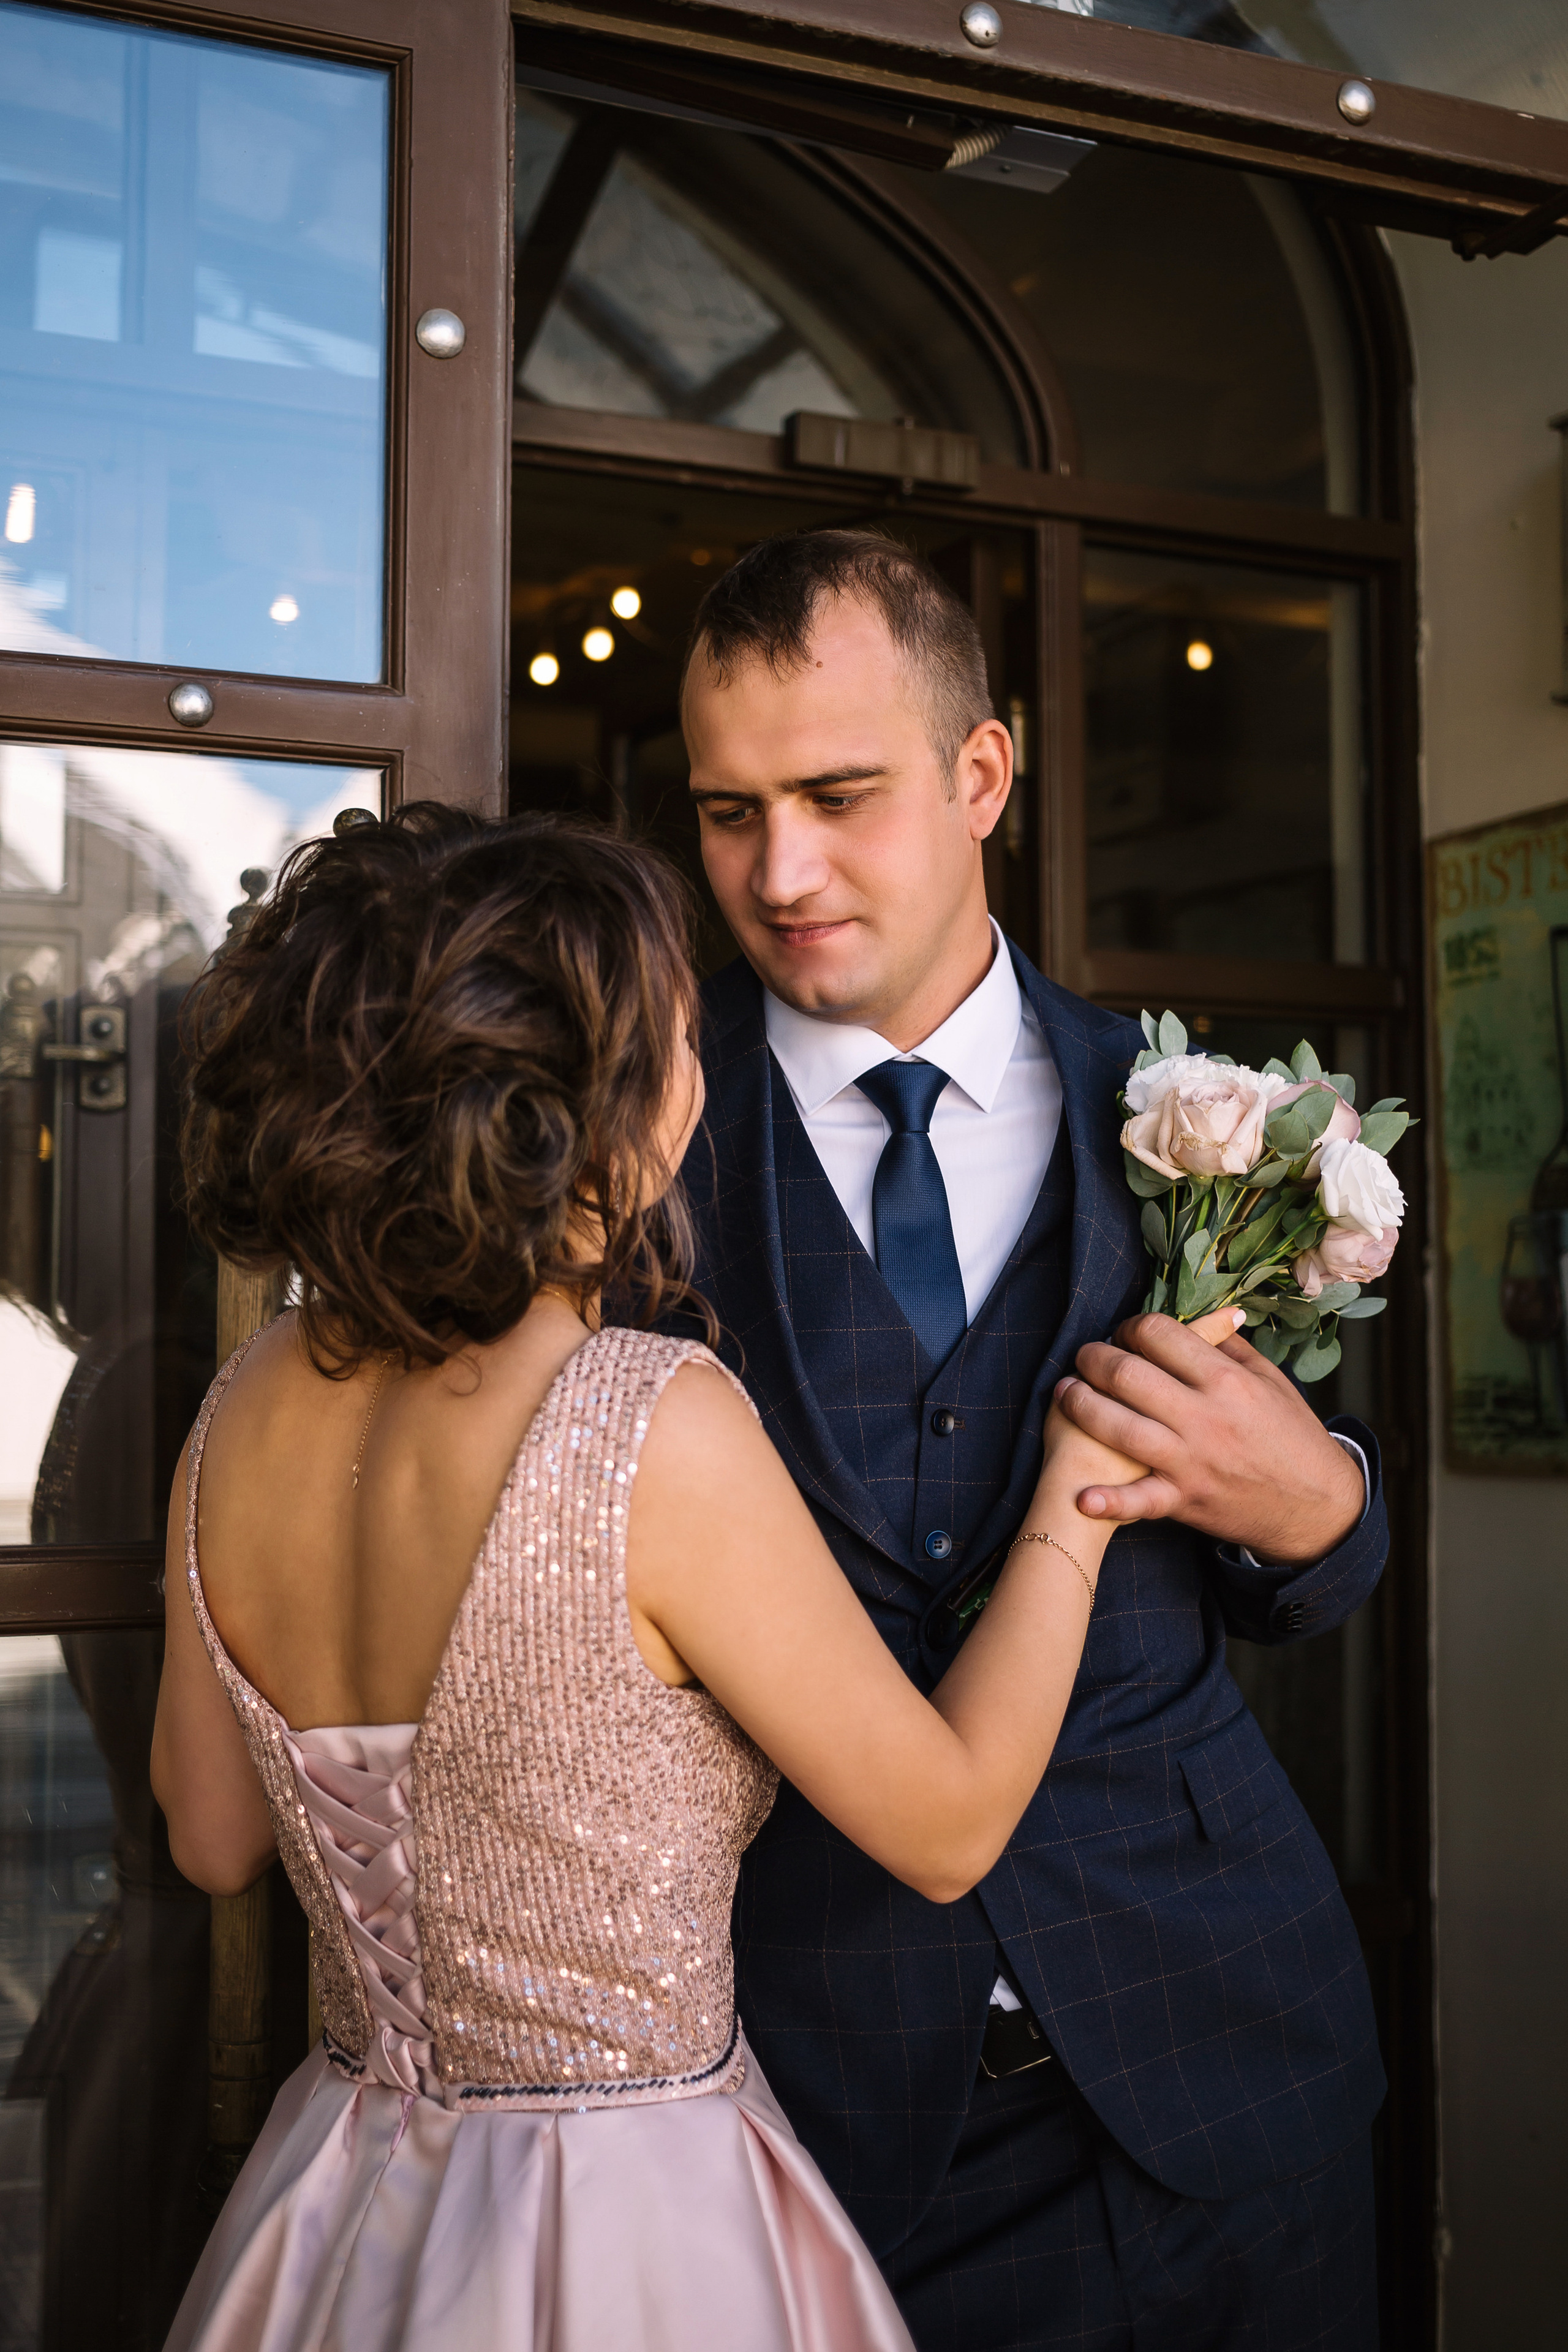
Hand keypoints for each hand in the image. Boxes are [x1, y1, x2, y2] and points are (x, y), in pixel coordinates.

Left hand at [1053, 1313, 1363, 1565]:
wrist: (1318, 1506)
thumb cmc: (1293, 1438)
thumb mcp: (1271, 1383)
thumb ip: (1232, 1347)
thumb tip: (1204, 1315)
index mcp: (1227, 1380)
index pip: (1159, 1335)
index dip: (1131, 1327)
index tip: (1125, 1333)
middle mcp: (1205, 1417)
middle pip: (1128, 1374)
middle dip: (1093, 1358)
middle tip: (1083, 1356)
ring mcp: (1191, 1461)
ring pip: (1119, 1427)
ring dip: (1081, 1406)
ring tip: (1064, 1393)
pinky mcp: (1185, 1501)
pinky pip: (1139, 1501)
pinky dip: (1109, 1501)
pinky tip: (1080, 1495)